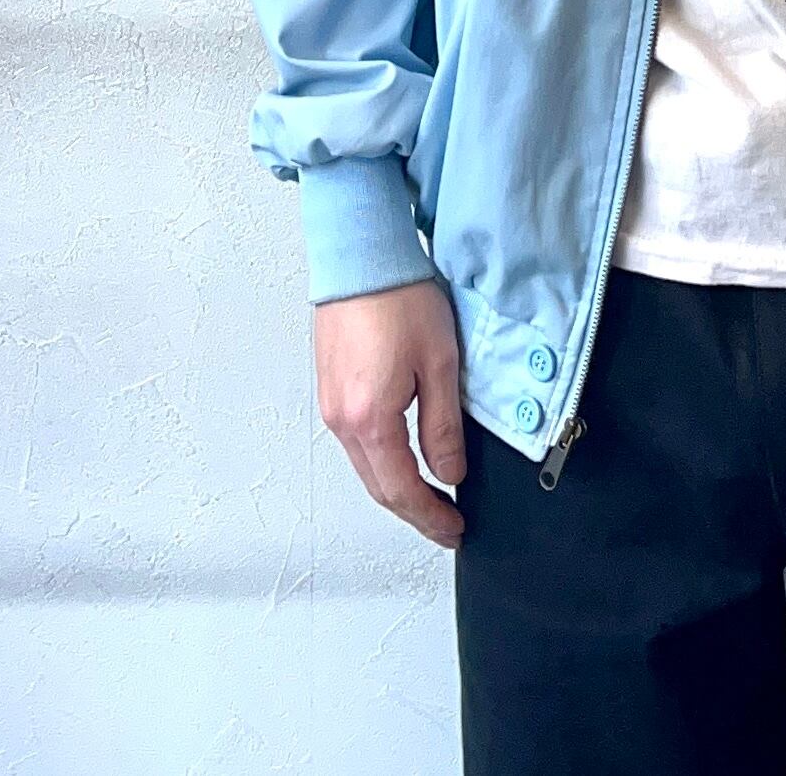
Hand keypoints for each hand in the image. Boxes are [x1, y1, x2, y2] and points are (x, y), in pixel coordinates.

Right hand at [314, 278, 467, 548]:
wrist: (361, 257)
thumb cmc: (400, 299)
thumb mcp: (438, 364)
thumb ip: (443, 427)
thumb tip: (450, 472)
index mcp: (370, 419)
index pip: (402, 490)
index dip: (430, 516)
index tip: (453, 529)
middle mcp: (342, 420)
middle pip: (379, 486)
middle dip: (414, 511)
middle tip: (445, 524)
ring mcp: (331, 405)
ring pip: (366, 467)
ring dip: (397, 488)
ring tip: (430, 497)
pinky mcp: (331, 388)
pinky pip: (356, 442)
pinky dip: (382, 462)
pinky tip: (403, 458)